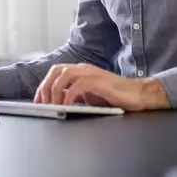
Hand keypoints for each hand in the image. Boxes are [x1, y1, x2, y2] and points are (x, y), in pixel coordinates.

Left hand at [34, 63, 170, 111]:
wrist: (138, 95)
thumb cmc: (115, 97)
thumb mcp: (89, 97)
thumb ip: (74, 96)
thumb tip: (56, 102)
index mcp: (81, 71)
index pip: (56, 72)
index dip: (44, 85)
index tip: (38, 101)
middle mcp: (84, 69)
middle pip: (56, 71)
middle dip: (45, 87)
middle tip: (41, 104)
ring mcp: (91, 73)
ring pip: (64, 75)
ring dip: (54, 91)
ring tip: (51, 106)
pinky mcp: (99, 81)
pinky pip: (77, 86)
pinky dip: (68, 96)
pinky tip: (65, 107)